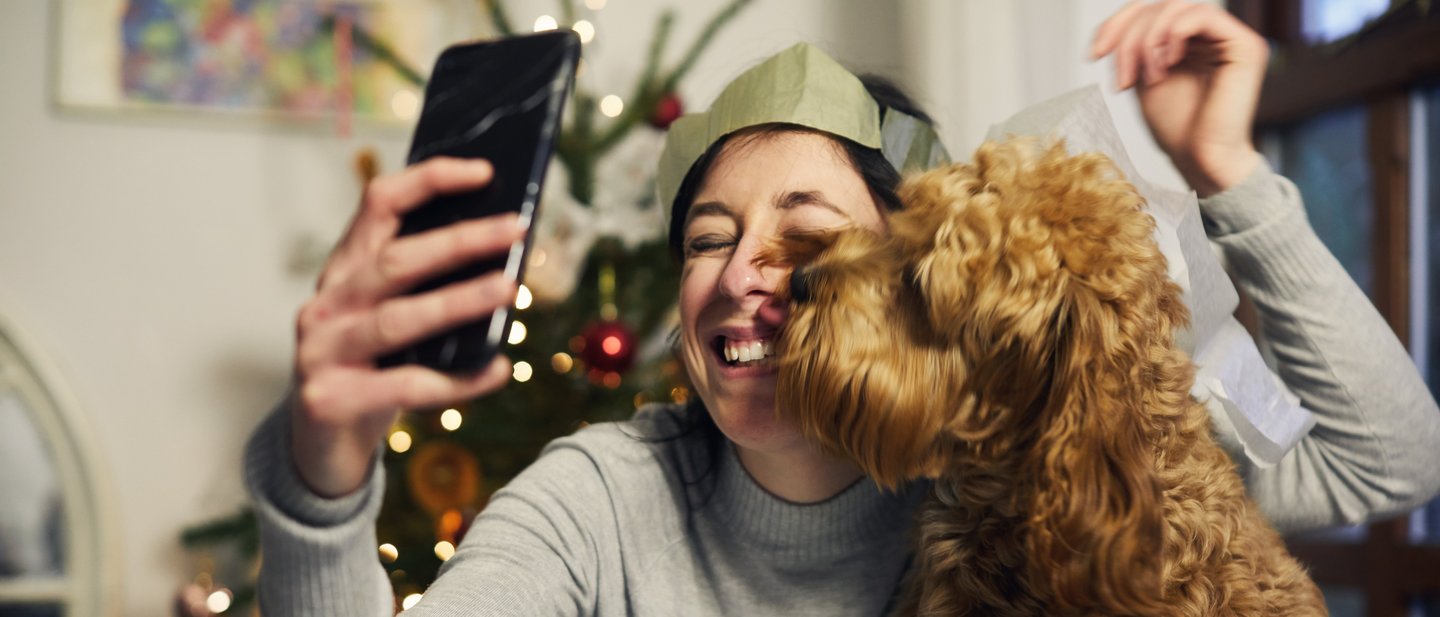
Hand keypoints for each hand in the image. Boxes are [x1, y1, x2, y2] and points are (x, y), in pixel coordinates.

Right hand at [290, 157, 522, 496]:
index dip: (429, 180)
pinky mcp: (330, 400)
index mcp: (344, 270)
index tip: (484, 172)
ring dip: (460, 301)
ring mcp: (321, 351)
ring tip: (510, 291)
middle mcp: (327, 303)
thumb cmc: (371, 370)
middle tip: (516, 230)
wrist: (318, 447)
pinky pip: (405, 387)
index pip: (379, 204)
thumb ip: (428, 291)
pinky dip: (458, 381)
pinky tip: (498, 370)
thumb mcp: (392, 321)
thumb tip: (504, 260)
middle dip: (461, 241)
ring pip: (398, 319)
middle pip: (396, 260)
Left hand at [1092, 1, 1267, 196]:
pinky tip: (1168, 64)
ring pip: (1177, 7)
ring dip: (1148, 40)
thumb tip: (1115, 24)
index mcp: (1187, 40)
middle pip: (1160, 6)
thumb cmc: (1176, 128)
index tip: (1094, 54)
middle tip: (1123, 79)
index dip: (1117, 23)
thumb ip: (1135, 47)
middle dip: (1130, 38)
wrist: (1201, 161)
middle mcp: (1210, 34)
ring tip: (1148, 78)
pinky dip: (1174, 34)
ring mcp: (1229, 38)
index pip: (1149, 10)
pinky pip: (1204, 15)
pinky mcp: (1244, 46)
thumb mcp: (1142, 77)